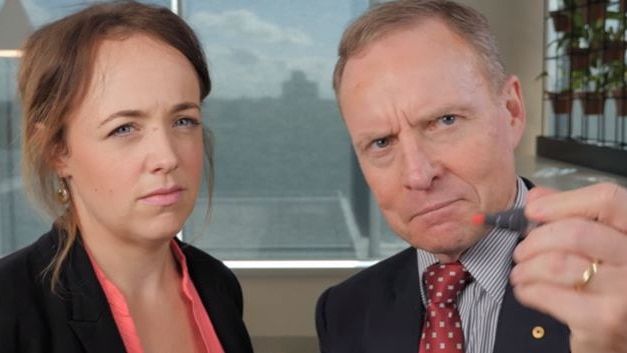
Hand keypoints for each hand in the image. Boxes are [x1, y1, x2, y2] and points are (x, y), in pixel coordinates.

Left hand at [510, 182, 626, 352]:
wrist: (620, 339)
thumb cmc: (608, 289)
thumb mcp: (598, 247)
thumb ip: (572, 217)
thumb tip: (537, 198)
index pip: (606, 199)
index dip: (562, 202)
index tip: (533, 211)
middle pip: (575, 231)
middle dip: (535, 240)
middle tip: (521, 251)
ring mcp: (625, 291)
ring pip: (558, 262)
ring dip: (527, 266)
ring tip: (521, 272)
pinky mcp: (605, 321)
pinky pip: (550, 294)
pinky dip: (528, 289)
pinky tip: (526, 291)